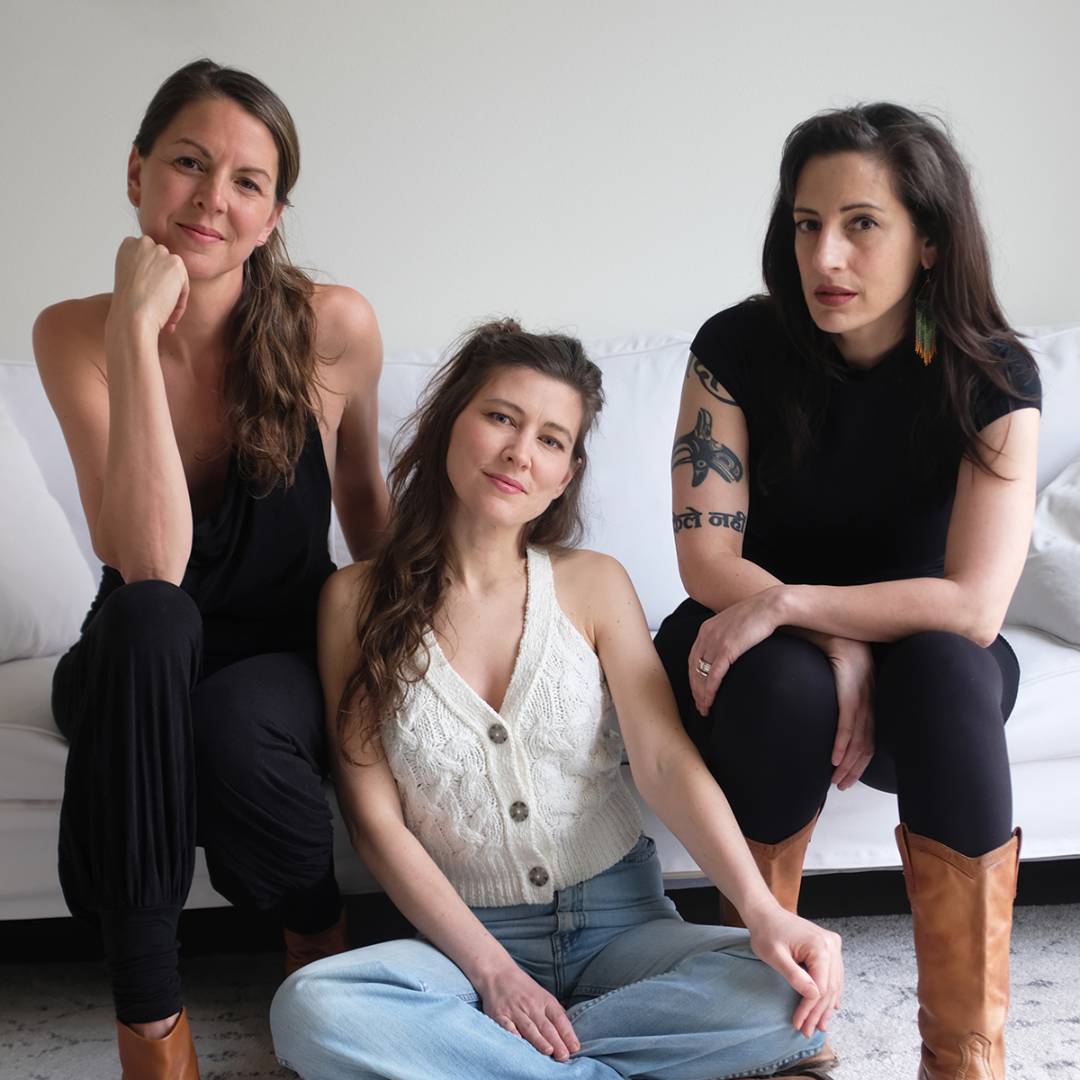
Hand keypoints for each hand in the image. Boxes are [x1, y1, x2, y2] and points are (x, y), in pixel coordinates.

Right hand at [108, 235, 189, 336]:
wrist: (132, 314)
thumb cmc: (127, 305)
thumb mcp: (130, 279)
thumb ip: (144, 270)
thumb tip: (161, 276)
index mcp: (128, 245)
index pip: (150, 258)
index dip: (151, 279)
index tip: (148, 295)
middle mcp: (143, 243)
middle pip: (164, 265)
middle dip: (163, 285)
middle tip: (156, 305)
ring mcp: (160, 252)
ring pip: (175, 277)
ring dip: (171, 295)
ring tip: (162, 314)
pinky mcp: (175, 263)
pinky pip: (184, 286)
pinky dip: (179, 303)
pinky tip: (168, 314)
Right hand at [475, 962, 579, 1061]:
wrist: (497, 972)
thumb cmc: (523, 987)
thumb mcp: (542, 995)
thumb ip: (554, 1012)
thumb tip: (567, 1032)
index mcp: (544, 1001)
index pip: (559, 1018)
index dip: (567, 1033)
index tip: (575, 1047)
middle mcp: (531, 1006)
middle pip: (546, 1026)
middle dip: (556, 1042)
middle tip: (564, 1056)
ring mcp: (515, 1010)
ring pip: (529, 1028)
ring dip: (539, 1040)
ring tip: (549, 1051)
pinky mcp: (499, 1015)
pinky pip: (507, 1027)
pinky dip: (514, 1035)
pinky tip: (520, 1043)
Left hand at [688, 589, 780, 715]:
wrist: (770, 606)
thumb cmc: (758, 616)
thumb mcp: (735, 624)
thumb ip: (727, 635)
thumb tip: (730, 649)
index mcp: (706, 628)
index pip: (693, 658)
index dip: (693, 676)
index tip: (697, 691)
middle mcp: (706, 635)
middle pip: (693, 668)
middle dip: (695, 689)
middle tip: (700, 705)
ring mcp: (715, 642)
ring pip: (701, 674)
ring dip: (701, 694)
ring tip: (705, 708)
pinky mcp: (726, 649)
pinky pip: (713, 675)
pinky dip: (710, 690)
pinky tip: (709, 701)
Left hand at [744, 903, 843, 1037]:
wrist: (766, 913)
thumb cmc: (766, 932)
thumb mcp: (775, 956)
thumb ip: (794, 976)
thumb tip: (814, 995)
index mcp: (820, 946)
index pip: (819, 987)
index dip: (809, 1009)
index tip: (799, 1024)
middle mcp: (832, 945)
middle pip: (829, 987)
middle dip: (817, 1012)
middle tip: (808, 1031)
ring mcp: (833, 945)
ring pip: (834, 983)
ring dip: (825, 1006)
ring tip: (819, 1026)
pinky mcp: (829, 946)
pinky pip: (833, 975)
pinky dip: (829, 992)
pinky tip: (829, 1008)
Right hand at [823, 637, 875, 789]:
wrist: (807, 611)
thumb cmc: (811, 639)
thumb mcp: (824, 669)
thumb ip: (828, 690)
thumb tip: (819, 712)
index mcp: (866, 687)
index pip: (871, 733)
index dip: (860, 759)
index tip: (845, 777)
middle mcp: (869, 686)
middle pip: (870, 739)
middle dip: (857, 767)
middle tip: (841, 786)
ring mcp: (860, 681)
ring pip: (862, 733)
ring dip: (849, 761)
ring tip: (836, 780)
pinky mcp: (848, 675)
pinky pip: (848, 715)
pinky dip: (842, 741)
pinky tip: (834, 758)